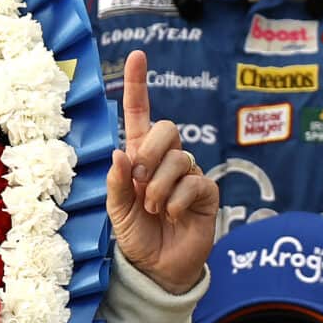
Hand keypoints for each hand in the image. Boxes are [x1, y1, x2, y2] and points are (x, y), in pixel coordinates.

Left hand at [106, 50, 214, 293]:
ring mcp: (188, 174)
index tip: (138, 55)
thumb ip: (116, 182)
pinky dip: (175, 199)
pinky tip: (170, 214)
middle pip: (167, 129)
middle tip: (139, 180)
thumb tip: (120, 152)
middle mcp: (166, 159)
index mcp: (140, 157)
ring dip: (158, 187)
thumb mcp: (116, 210)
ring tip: (153, 208)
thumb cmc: (136, 235)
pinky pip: (193, 181)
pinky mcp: (206, 192)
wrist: (157, 267)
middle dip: (150, 153)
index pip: (140, 114)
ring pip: (178, 159)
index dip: (138, 85)